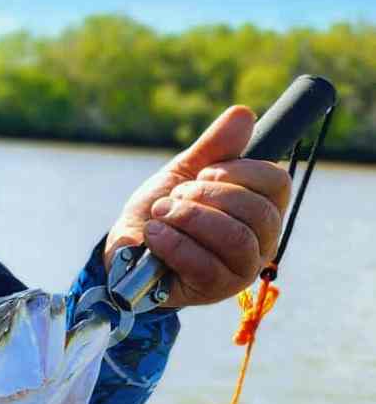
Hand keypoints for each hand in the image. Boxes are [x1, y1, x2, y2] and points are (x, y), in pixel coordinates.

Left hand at [104, 106, 290, 309]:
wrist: (125, 248)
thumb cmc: (161, 212)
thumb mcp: (184, 173)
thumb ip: (214, 147)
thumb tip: (243, 114)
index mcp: (261, 208)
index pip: (277, 182)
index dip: (240, 171)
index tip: (205, 172)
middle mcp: (261, 240)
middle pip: (256, 211)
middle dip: (205, 196)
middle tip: (174, 197)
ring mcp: (241, 269)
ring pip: (235, 238)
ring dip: (189, 219)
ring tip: (161, 214)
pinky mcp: (214, 290)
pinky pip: (206, 265)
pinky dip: (174, 243)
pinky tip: (155, 235)